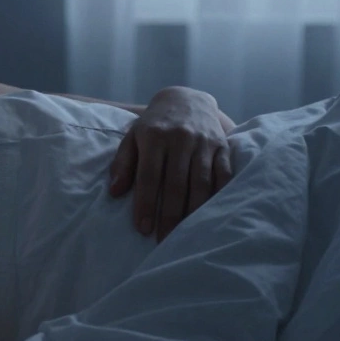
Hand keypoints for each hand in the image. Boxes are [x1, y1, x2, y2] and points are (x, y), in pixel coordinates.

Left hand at [108, 86, 233, 241]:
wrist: (186, 100)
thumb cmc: (153, 126)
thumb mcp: (132, 138)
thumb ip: (123, 163)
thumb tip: (115, 192)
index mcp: (154, 137)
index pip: (149, 177)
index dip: (146, 204)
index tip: (143, 228)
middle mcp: (181, 139)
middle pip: (176, 183)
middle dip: (170, 215)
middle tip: (165, 240)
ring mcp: (204, 142)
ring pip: (201, 182)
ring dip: (194, 211)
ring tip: (187, 234)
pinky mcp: (223, 146)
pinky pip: (224, 174)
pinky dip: (219, 195)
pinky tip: (213, 214)